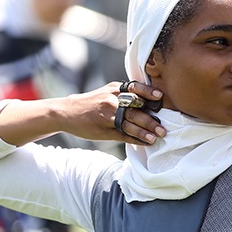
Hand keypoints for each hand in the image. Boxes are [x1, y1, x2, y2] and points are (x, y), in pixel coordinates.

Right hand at [0, 81, 166, 146]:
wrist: (67, 112)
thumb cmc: (91, 102)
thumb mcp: (106, 92)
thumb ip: (124, 95)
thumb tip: (148, 100)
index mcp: (114, 89)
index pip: (135, 88)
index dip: (148, 92)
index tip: (161, 96)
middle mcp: (111, 100)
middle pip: (135, 109)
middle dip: (151, 119)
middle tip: (164, 127)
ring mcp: (107, 116)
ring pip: (130, 123)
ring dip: (145, 131)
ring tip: (158, 136)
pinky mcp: (104, 129)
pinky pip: (123, 135)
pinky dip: (135, 139)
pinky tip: (145, 142)